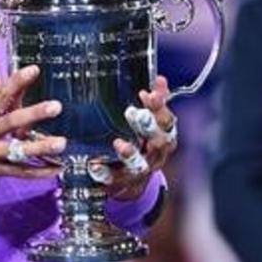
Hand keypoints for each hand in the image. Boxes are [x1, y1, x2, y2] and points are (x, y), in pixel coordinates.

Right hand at [0, 62, 66, 188]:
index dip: (16, 82)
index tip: (33, 71)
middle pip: (11, 121)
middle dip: (34, 114)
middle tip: (55, 106)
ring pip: (17, 150)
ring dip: (40, 147)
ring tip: (61, 142)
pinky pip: (20, 172)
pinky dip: (39, 172)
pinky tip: (57, 168)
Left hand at [98, 76, 176, 200]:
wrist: (132, 181)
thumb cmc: (143, 143)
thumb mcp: (152, 123)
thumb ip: (156, 103)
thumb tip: (161, 80)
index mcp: (163, 138)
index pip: (167, 122)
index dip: (160, 109)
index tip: (148, 94)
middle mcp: (155, 155)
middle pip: (158, 142)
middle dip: (148, 128)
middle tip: (134, 113)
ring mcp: (139, 170)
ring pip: (139, 164)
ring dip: (130, 153)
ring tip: (119, 143)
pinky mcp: (120, 182)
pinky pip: (113, 179)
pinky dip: (104, 173)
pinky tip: (94, 165)